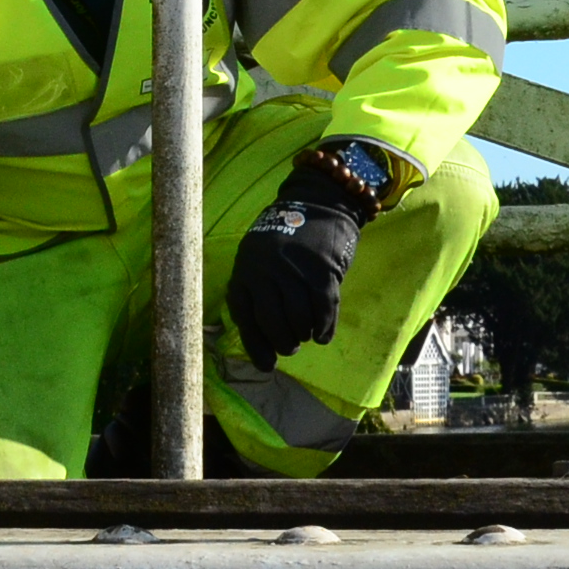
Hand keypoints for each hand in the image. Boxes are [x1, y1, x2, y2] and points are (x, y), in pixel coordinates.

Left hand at [225, 172, 361, 370]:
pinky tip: (323, 335)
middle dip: (283, 342)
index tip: (267, 366)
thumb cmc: (286, 237)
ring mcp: (293, 268)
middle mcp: (265, 268)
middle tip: (291, 348)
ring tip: (306, 335)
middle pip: (272, 321)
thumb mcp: (259, 256)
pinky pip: (322, 309)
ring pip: (297, 318)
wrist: (319, 202)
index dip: (256, 345)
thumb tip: (261, 339)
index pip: (245, 316)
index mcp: (245, 267)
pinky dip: (324, 327)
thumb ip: (256, 289)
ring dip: (303, 334)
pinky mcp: (321, 269)